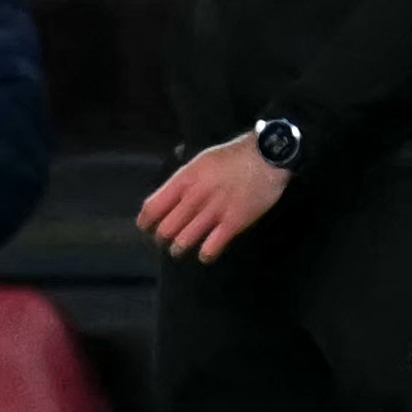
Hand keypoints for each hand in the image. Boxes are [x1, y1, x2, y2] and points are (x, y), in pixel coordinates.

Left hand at [138, 133, 288, 261]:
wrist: (266, 156)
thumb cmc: (234, 156)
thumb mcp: (201, 161)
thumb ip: (184, 180)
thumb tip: (170, 198)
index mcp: (184, 180)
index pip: (151, 208)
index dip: (145, 222)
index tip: (147, 228)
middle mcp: (195, 197)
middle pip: (165, 229)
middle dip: (161, 239)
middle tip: (166, 240)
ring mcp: (214, 211)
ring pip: (183, 241)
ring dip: (178, 249)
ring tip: (180, 250)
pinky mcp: (234, 222)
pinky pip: (211, 247)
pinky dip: (205, 254)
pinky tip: (206, 253)